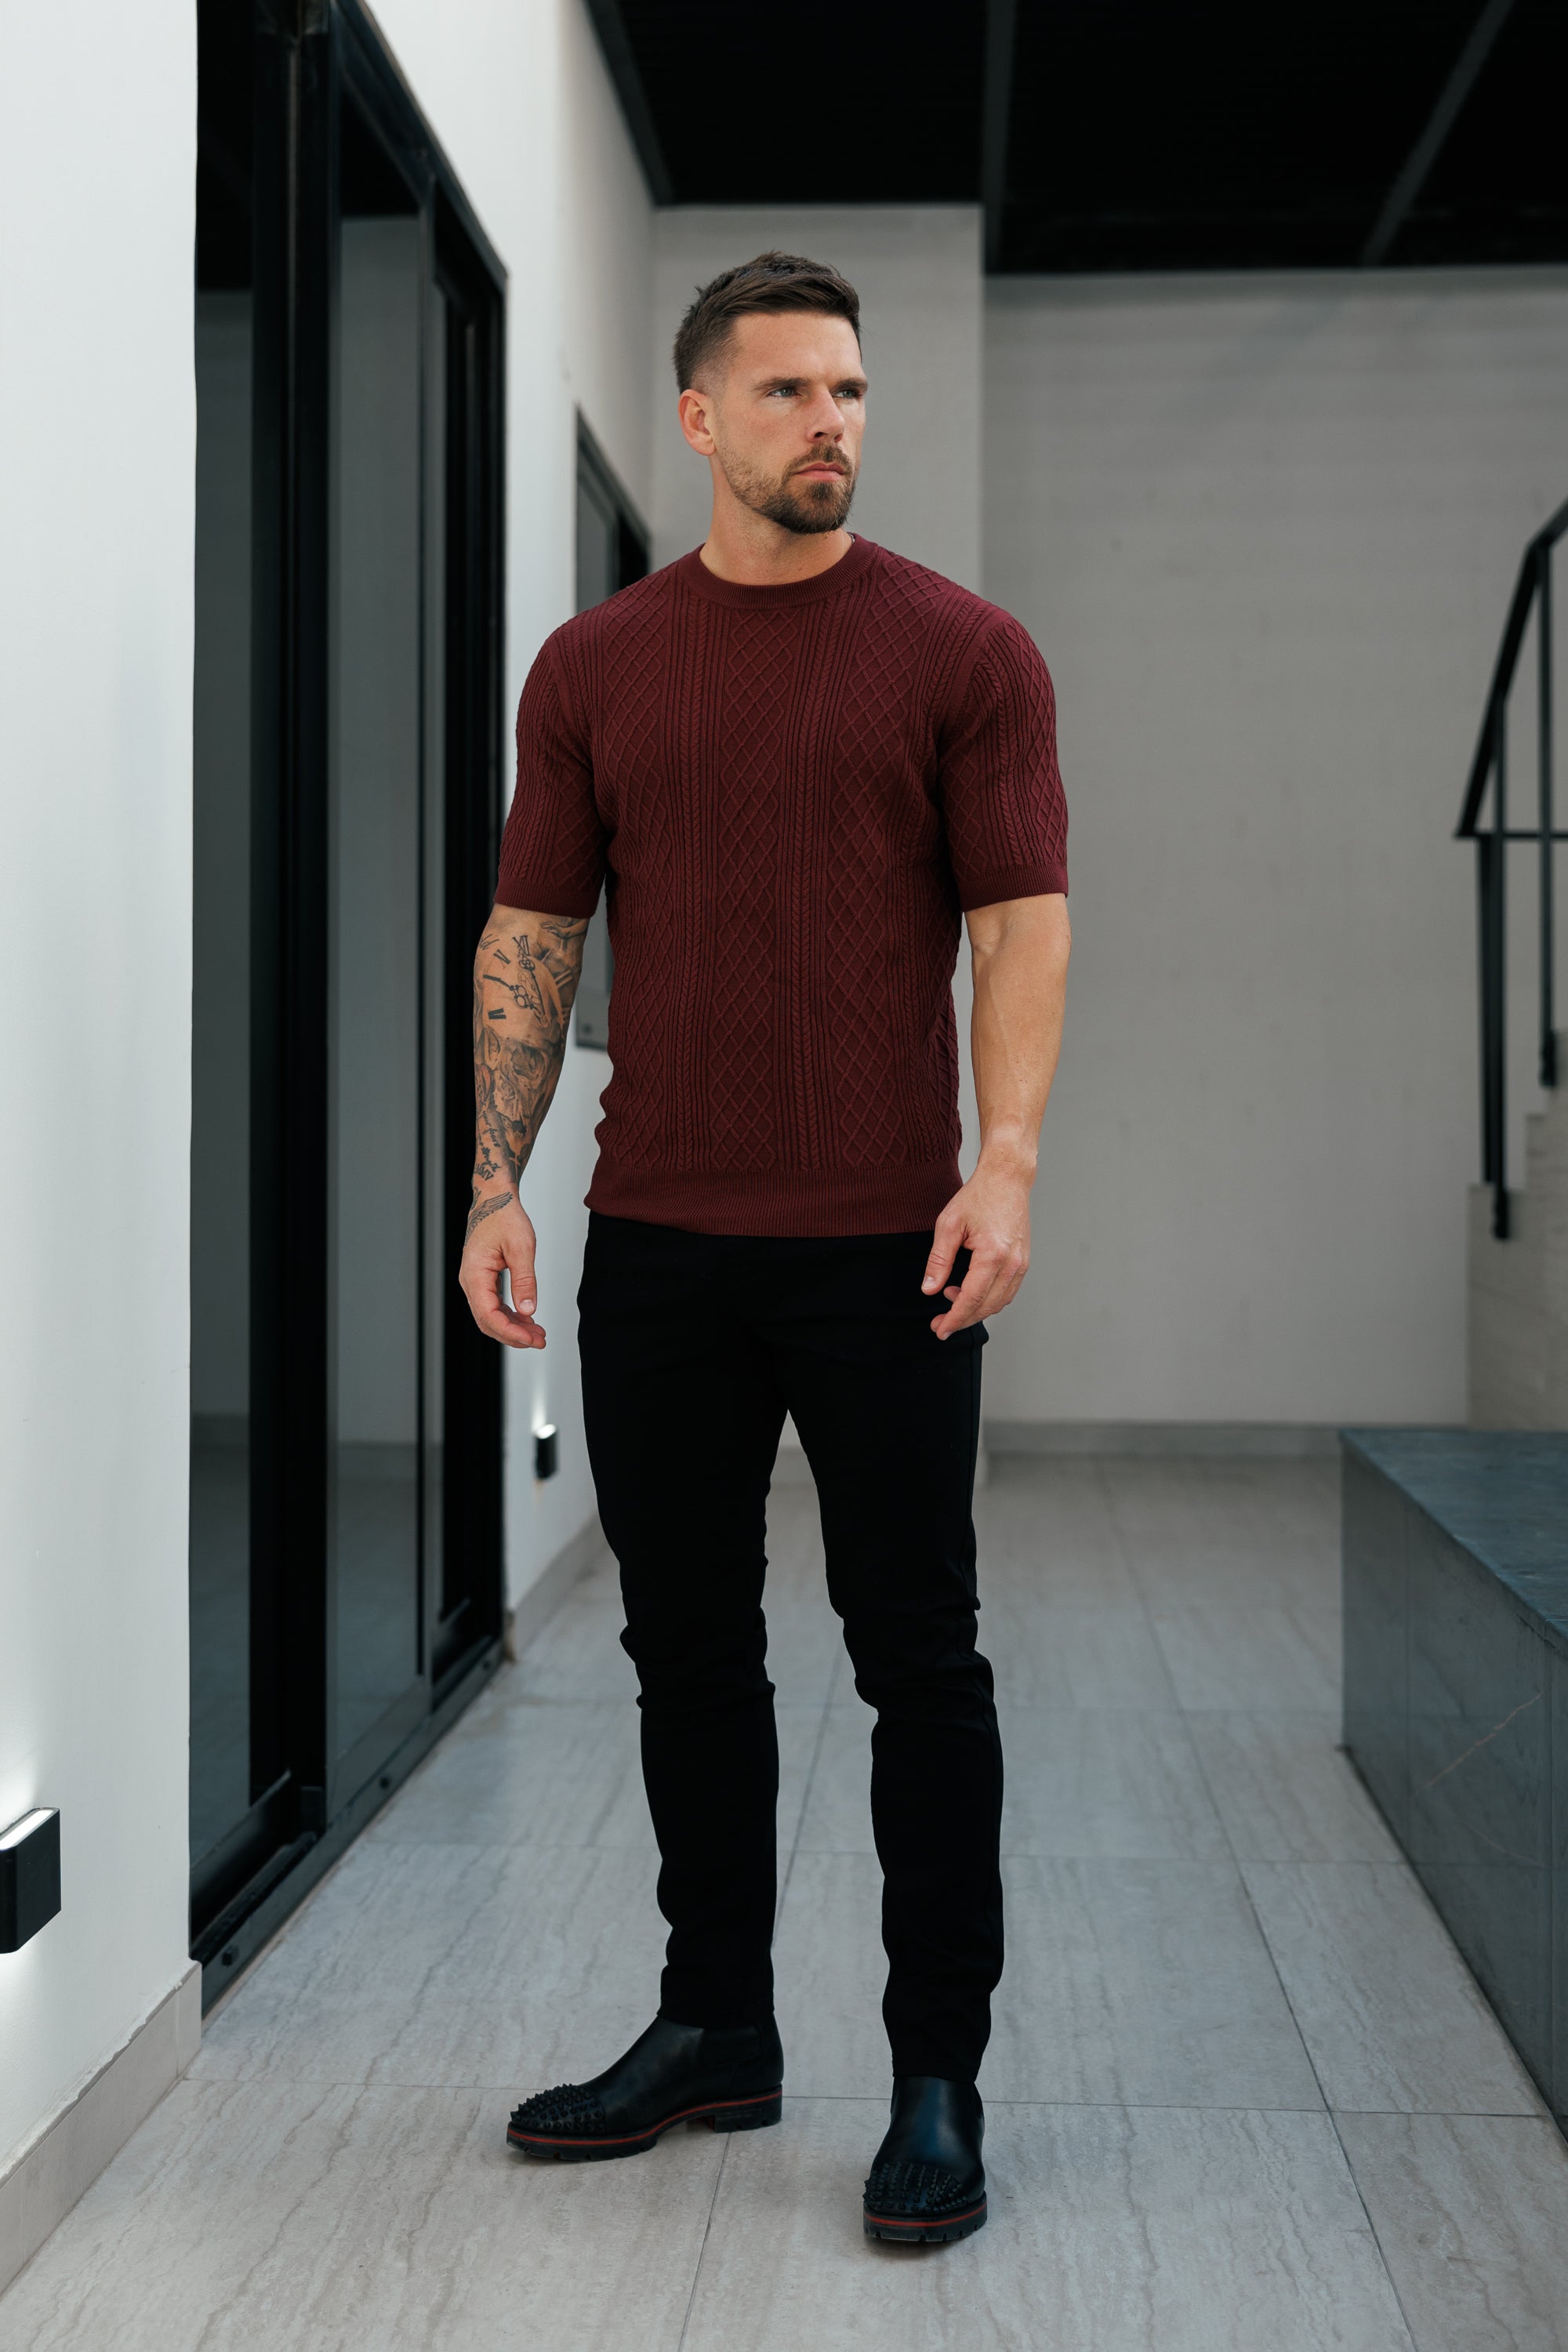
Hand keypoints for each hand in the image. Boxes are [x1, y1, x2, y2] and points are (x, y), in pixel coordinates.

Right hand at [459, 1192, 546, 1348]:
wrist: (494, 1200)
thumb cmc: (505, 1217)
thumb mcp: (521, 1247)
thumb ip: (525, 1280)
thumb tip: (528, 1310)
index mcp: (474, 1274)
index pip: (488, 1315)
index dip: (510, 1332)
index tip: (532, 1339)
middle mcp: (470, 1281)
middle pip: (487, 1321)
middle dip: (513, 1335)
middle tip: (540, 1341)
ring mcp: (475, 1282)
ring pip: (490, 1315)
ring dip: (513, 1327)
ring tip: (538, 1333)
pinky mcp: (483, 1280)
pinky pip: (493, 1305)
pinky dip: (510, 1315)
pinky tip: (528, 1319)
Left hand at [922, 1160, 1031, 1338]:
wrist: (1007, 1179)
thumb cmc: (978, 1197)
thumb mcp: (949, 1225)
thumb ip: (938, 1260)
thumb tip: (929, 1289)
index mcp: (992, 1256)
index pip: (971, 1299)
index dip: (954, 1319)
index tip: (939, 1330)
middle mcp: (1011, 1264)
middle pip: (986, 1307)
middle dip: (962, 1319)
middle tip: (940, 1323)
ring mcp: (1021, 1264)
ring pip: (999, 1303)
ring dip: (975, 1310)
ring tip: (951, 1299)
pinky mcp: (1023, 1262)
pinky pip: (1007, 1292)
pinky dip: (988, 1299)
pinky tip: (969, 1291)